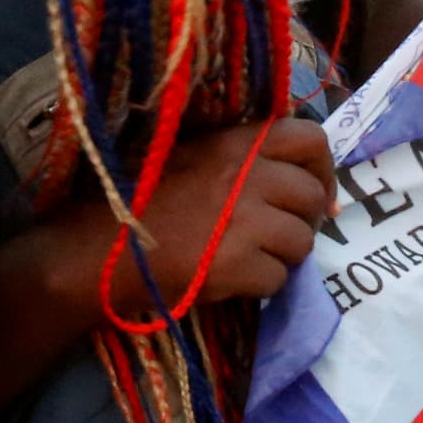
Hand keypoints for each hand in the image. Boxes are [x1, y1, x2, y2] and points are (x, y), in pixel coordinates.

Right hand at [113, 118, 335, 313]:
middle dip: (305, 220)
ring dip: (282, 256)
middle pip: (311, 195)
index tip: (314, 192)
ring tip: (249, 258)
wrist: (100, 251)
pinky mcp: (236, 263)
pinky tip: (231, 280)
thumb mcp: (193, 158)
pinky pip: (277, 279)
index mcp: (235, 144)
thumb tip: (304, 185)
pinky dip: (260, 285)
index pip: (310, 137)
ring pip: (301, 241)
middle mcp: (246, 175)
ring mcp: (244, 219)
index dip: (322, 168)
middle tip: (281, 235)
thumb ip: (243, 161)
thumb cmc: (141, 202)